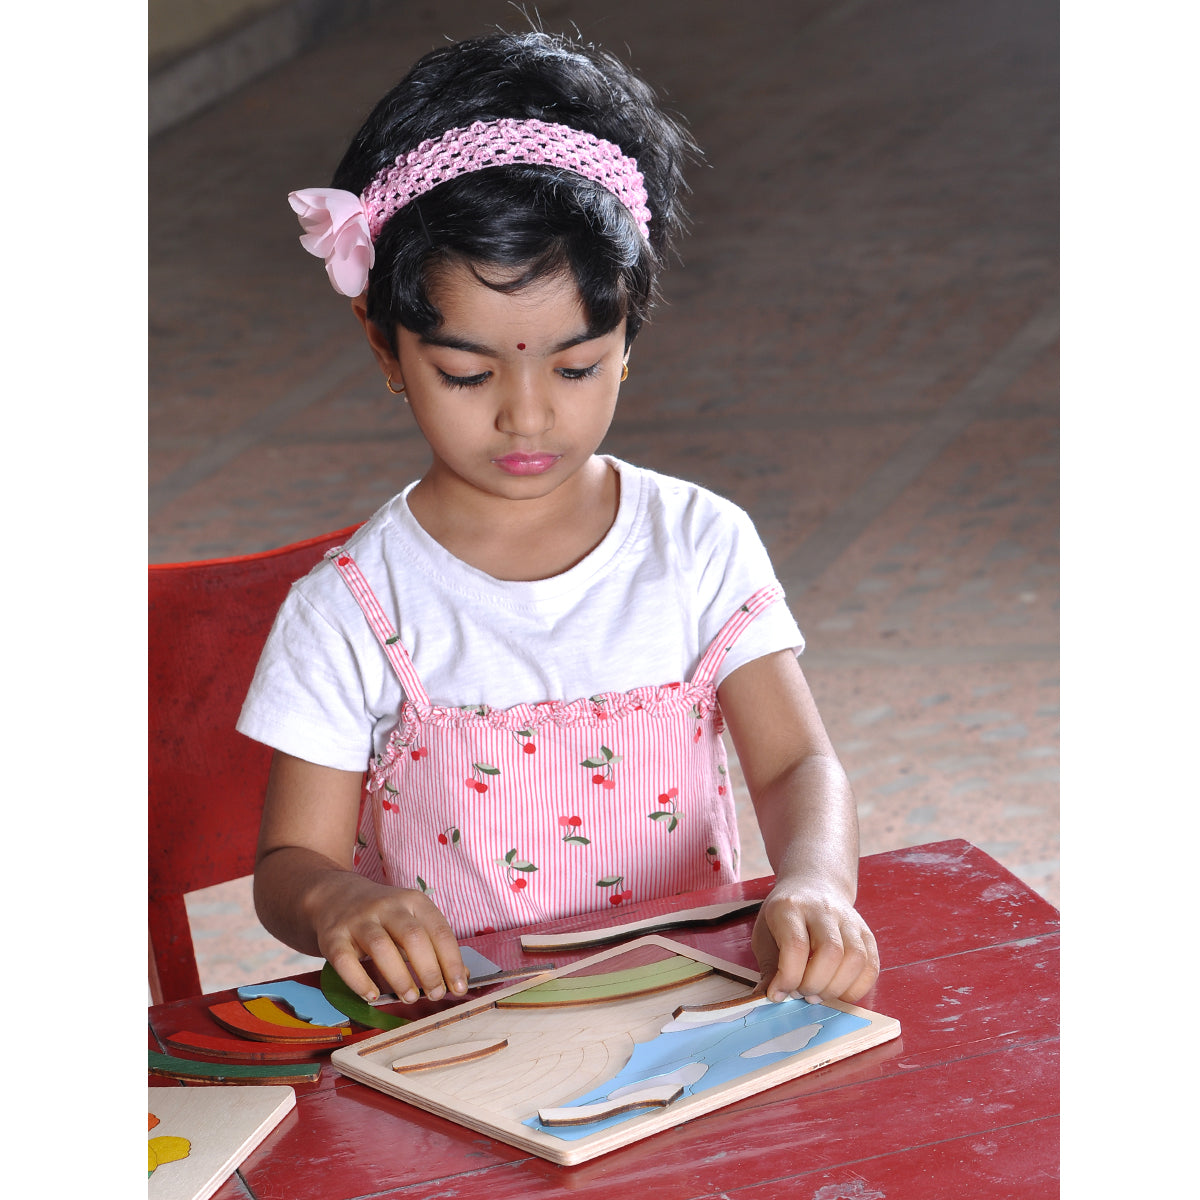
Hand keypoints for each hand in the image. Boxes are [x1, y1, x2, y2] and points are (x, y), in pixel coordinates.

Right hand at [311, 872, 468, 1004]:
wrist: (335, 895)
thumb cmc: (383, 916)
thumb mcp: (411, 919)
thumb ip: (434, 946)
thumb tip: (461, 978)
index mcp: (413, 901)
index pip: (439, 930)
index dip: (452, 961)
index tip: (459, 987)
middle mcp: (387, 907)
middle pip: (413, 937)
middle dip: (428, 970)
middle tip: (435, 995)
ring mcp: (359, 920)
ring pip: (381, 947)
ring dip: (399, 976)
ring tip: (409, 997)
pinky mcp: (334, 936)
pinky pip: (346, 960)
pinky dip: (360, 981)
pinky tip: (372, 995)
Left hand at [751, 878, 878, 1004]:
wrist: (813, 885)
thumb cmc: (785, 915)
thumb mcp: (765, 934)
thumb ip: (769, 968)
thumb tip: (770, 997)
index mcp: (791, 907)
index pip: (796, 945)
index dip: (788, 977)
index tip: (779, 993)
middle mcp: (823, 909)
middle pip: (830, 952)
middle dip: (814, 984)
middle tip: (801, 993)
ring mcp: (849, 919)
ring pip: (856, 958)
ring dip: (837, 988)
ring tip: (818, 994)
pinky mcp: (866, 932)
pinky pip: (871, 965)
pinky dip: (857, 987)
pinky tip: (839, 991)